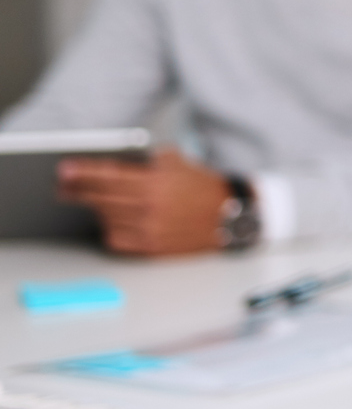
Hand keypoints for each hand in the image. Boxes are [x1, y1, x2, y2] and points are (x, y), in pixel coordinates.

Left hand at [58, 147, 229, 254]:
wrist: (229, 217)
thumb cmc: (204, 188)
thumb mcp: (178, 162)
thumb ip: (148, 160)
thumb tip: (117, 162)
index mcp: (156, 183)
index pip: (108, 176)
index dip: (83, 173)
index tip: (66, 170)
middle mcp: (149, 207)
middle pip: (100, 199)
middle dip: (78, 191)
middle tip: (64, 186)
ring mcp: (149, 230)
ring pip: (106, 219)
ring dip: (95, 209)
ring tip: (92, 201)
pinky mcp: (152, 248)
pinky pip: (117, 239)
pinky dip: (109, 229)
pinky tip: (111, 220)